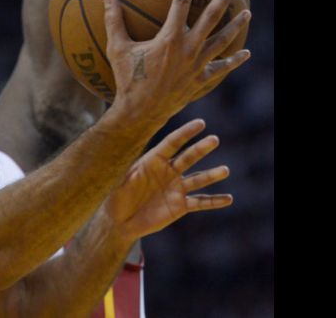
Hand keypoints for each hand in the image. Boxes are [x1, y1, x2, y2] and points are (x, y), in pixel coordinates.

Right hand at [103, 0, 250, 124]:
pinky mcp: (200, 81)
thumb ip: (113, 21)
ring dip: (236, 25)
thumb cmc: (126, 80)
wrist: (139, 112)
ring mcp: (197, 65)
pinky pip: (221, 69)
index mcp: (169, 37)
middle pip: (212, 16)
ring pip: (222, 40)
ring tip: (247, 12)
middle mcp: (189, 48)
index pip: (182, 1)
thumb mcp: (117, 49)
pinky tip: (245, 53)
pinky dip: (234, 61)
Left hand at [104, 119, 231, 238]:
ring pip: (197, 179)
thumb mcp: (116, 182)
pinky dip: (214, 201)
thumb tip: (126, 162)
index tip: (200, 123)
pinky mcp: (180, 206)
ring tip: (225, 170)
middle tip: (214, 139)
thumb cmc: (114, 197)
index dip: (185, 133)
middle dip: (200, 148)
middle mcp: (167, 172)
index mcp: (152, 161)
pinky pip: (200, 202)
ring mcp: (175, 188)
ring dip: (211, 175)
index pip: (171, 143)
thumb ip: (124, 172)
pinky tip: (228, 199)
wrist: (120, 221)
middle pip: (187, 157)